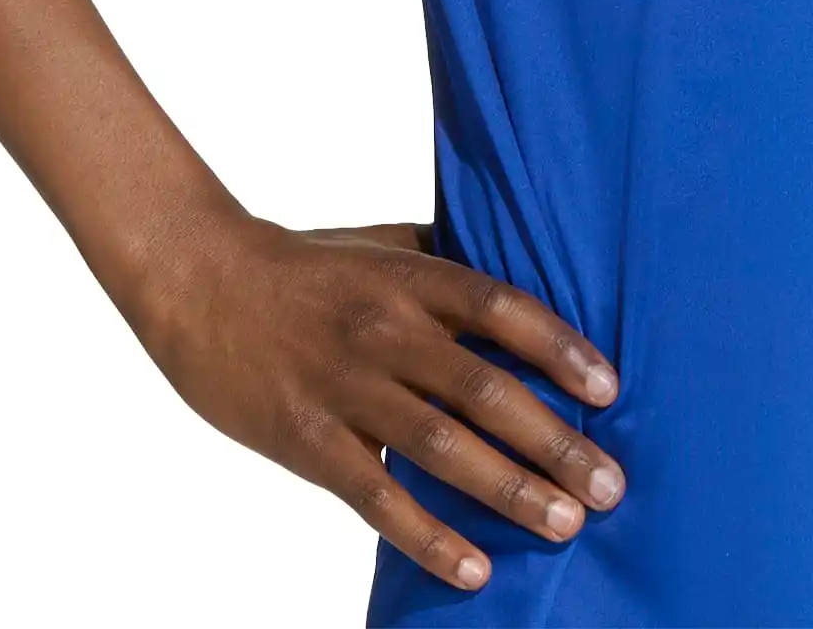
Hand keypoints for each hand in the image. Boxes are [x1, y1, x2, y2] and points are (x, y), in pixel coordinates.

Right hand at [133, 209, 624, 593]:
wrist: (201, 280)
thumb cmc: (305, 263)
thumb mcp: (381, 245)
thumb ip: (444, 268)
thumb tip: (520, 294)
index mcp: (411, 278)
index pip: (503, 309)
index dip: (560, 347)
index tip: (611, 390)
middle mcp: (387, 330)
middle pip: (485, 389)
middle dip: (554, 441)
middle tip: (610, 485)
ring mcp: (346, 386)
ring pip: (441, 446)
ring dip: (509, 490)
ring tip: (565, 525)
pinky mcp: (306, 440)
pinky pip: (376, 497)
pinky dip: (428, 536)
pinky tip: (473, 568)